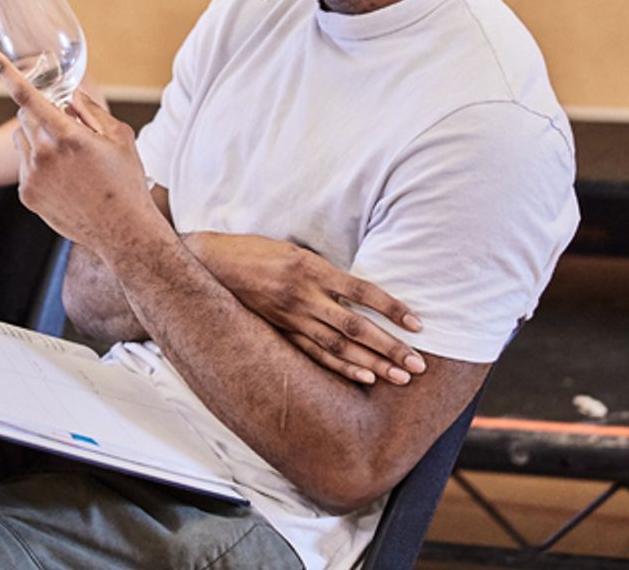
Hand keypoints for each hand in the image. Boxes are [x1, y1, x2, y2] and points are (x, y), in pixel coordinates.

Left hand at [0, 45, 153, 252]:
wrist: (122, 231)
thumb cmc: (125, 182)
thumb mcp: (119, 137)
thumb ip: (91, 110)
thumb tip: (70, 96)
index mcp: (67, 135)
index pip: (28, 95)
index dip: (4, 70)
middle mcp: (44, 155)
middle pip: (25, 116)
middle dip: (42, 114)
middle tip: (68, 129)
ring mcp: (31, 176)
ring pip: (22, 140)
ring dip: (38, 138)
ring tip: (68, 160)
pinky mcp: (26, 194)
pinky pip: (23, 165)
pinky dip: (38, 164)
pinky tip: (64, 180)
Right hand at [187, 232, 424, 385]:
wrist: (209, 262)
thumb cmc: (255, 251)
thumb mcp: (294, 250)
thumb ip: (325, 272)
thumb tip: (360, 291)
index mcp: (310, 267)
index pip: (362, 291)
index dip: (392, 308)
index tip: (418, 325)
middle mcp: (302, 294)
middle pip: (355, 326)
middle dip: (390, 347)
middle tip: (419, 366)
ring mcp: (289, 316)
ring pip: (337, 346)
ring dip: (372, 363)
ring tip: (400, 378)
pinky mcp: (278, 330)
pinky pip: (313, 354)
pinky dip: (339, 367)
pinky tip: (363, 377)